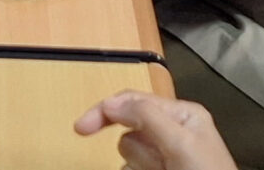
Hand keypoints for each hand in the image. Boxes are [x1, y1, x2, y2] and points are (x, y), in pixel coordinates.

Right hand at [74, 93, 235, 169]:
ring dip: (141, 166)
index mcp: (182, 114)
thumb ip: (147, 116)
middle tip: (158, 167)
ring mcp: (166, 157)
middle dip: (138, 153)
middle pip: (130, 131)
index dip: (104, 111)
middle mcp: (173, 132)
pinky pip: (133, 169)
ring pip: (130, 155)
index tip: (80, 128)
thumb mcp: (180, 142)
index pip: (133, 101)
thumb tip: (111, 104)